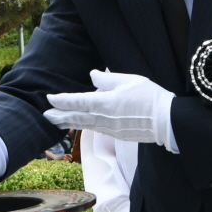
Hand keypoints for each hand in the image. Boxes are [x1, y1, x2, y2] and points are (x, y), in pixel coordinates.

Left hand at [44, 70, 174, 148]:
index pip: (77, 101)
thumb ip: (107, 79)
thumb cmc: (150, 97)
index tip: (49, 98)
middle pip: (76, 117)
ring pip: (84, 125)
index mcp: (105, 103)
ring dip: (68, 122)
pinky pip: (95, 129)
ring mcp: (109, 129)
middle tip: (45, 115)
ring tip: (56, 121)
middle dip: (59, 116)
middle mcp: (103, 118)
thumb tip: (92, 76)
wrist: (167, 121)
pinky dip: (83, 126)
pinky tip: (79, 124)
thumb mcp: (129, 80)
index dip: (62, 100)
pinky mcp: (116, 134)